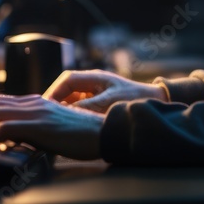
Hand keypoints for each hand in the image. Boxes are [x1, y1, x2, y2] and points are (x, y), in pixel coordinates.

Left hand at [0, 94, 104, 158]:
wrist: (103, 132)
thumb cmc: (82, 135)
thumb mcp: (54, 128)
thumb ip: (36, 128)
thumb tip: (16, 139)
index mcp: (37, 102)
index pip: (0, 102)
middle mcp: (34, 103)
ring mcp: (37, 112)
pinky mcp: (40, 125)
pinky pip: (7, 127)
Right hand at [43, 69, 167, 111]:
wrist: (156, 101)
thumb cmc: (135, 99)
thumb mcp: (108, 104)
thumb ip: (86, 108)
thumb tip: (64, 113)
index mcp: (96, 77)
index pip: (67, 80)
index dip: (54, 92)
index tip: (46, 106)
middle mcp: (94, 83)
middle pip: (67, 89)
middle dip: (56, 101)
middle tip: (47, 117)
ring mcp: (97, 92)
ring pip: (72, 98)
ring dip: (64, 108)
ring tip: (56, 123)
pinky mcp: (100, 102)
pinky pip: (81, 106)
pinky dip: (74, 114)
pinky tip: (71, 125)